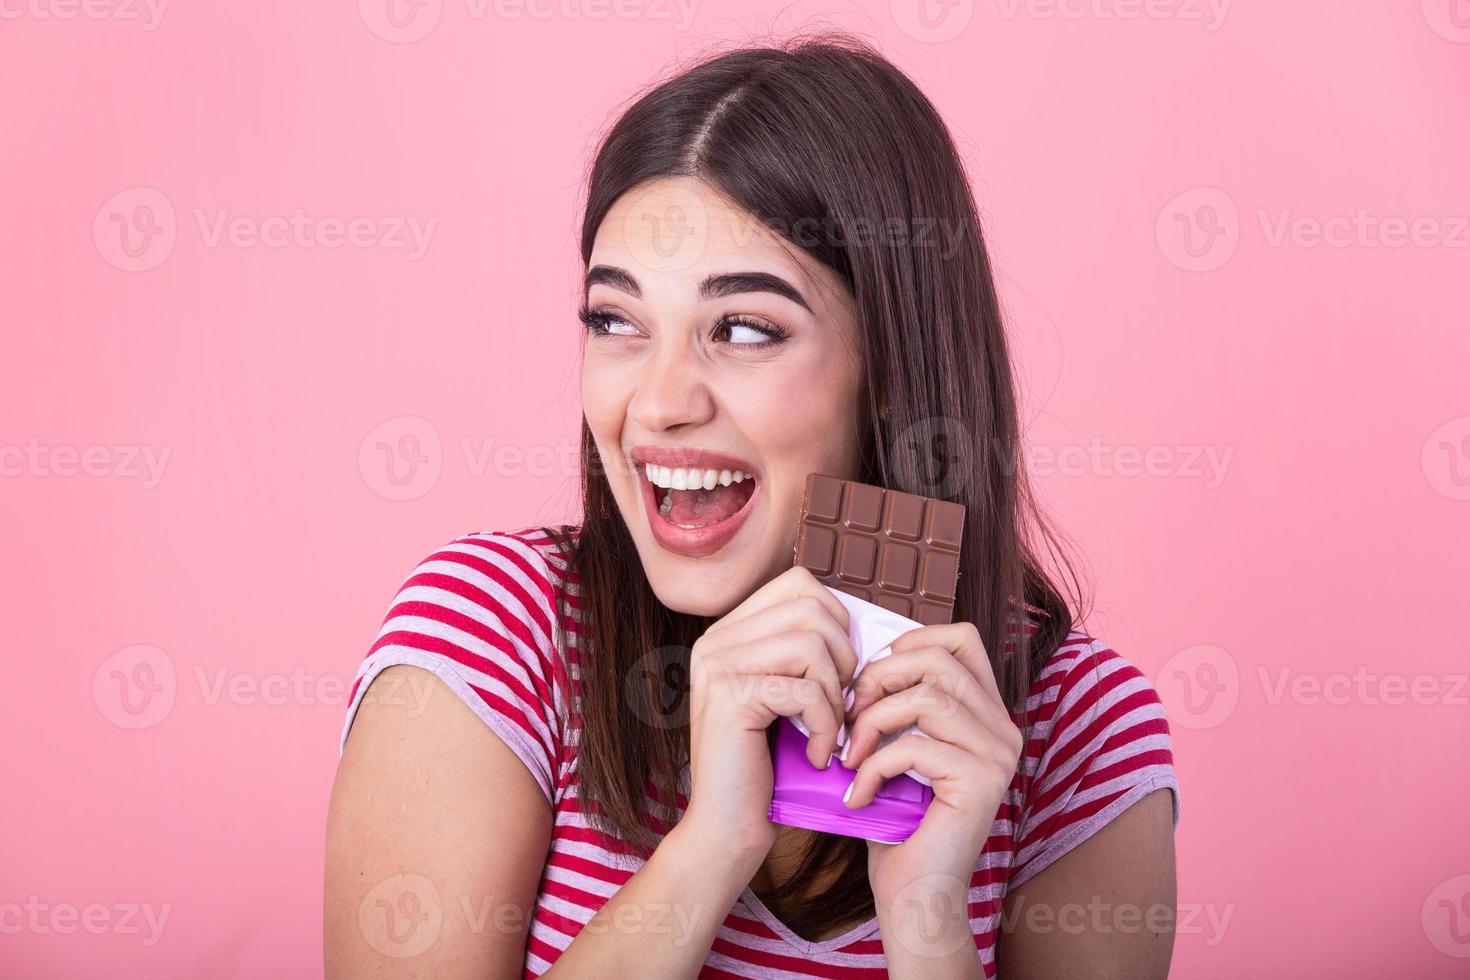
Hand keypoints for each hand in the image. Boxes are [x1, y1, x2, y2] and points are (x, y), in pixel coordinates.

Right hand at [681, 566, 859, 865]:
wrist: (728, 828)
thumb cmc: (768, 766)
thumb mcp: (787, 696)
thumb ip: (806, 652)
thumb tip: (858, 619)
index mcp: (729, 632)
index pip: (799, 584)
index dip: (838, 621)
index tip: (842, 673)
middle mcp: (716, 640)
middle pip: (809, 606)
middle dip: (843, 656)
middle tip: (841, 704)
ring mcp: (717, 666)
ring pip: (810, 644)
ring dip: (834, 693)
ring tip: (829, 731)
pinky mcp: (729, 698)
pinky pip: (803, 688)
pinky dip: (824, 725)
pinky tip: (817, 754)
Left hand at [837, 621, 1021, 913]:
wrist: (914, 893)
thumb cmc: (898, 820)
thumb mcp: (898, 745)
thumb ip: (897, 700)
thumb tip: (861, 657)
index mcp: (987, 712)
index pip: (962, 638)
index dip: (911, 641)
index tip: (872, 675)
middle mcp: (1003, 728)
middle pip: (938, 660)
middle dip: (879, 679)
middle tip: (848, 717)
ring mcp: (998, 755)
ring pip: (926, 698)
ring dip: (872, 723)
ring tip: (849, 756)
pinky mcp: (981, 782)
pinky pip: (914, 747)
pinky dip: (872, 768)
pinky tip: (858, 795)